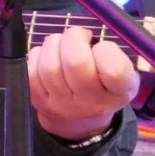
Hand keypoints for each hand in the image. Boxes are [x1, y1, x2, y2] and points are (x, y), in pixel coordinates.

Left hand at [30, 25, 138, 141]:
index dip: (106, 50)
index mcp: (118, 93)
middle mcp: (90, 102)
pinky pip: (32, 69)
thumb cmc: (103, 87)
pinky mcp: (38, 99)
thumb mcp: (123, 75)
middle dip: (73, 37)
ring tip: (62, 44)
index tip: (102, 47)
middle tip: (79, 35)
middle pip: (75, 62)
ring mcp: (61, 103)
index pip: (114, 70)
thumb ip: (114, 55)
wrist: (79, 120)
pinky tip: (48, 55)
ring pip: (49, 64)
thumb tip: (86, 35)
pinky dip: (38, 54)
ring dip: (53, 43)